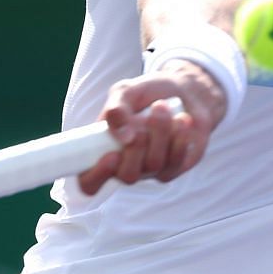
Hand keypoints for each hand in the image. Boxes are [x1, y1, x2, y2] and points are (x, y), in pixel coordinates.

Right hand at [75, 63, 225, 195]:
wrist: (183, 91)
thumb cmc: (147, 94)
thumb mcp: (125, 91)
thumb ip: (116, 110)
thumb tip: (123, 136)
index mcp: (102, 150)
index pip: (89, 181)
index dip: (96, 176)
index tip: (111, 156)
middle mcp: (125, 165)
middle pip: (127, 176)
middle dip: (137, 146)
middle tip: (146, 118)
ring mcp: (150, 170)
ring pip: (153, 165)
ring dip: (160, 132)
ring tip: (162, 107)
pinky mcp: (174, 167)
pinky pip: (175, 162)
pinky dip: (179, 138)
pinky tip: (181, 120)